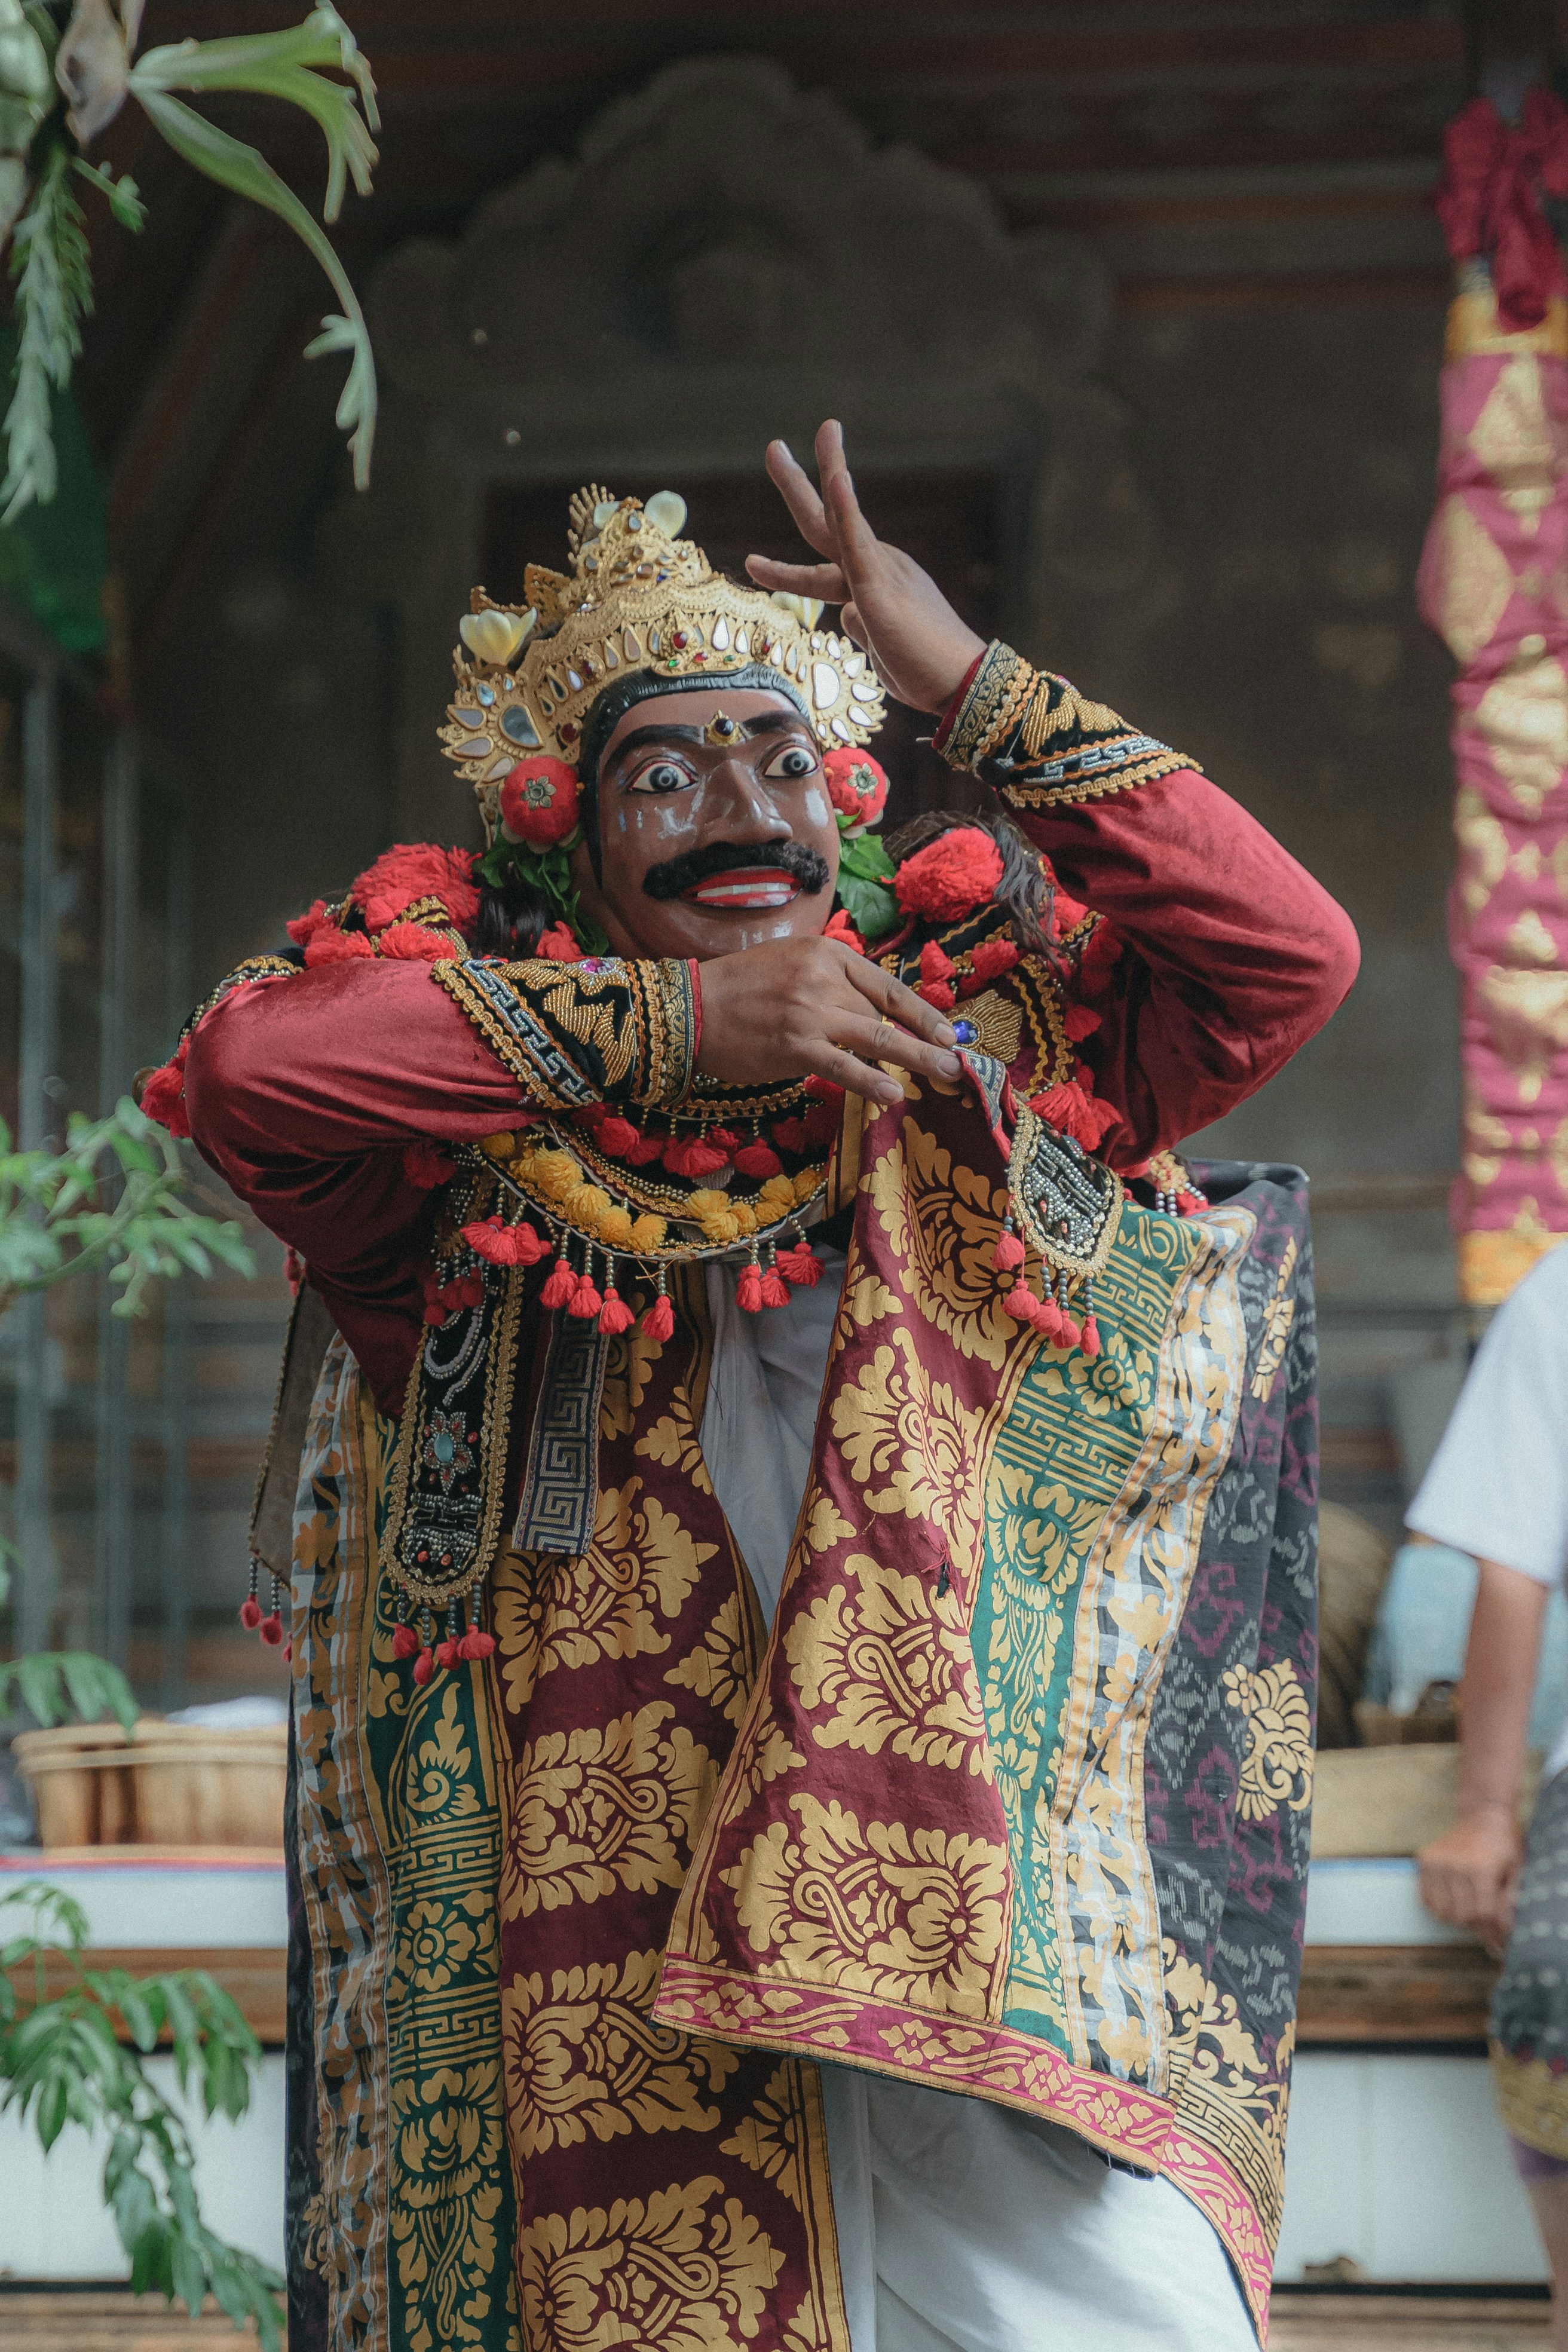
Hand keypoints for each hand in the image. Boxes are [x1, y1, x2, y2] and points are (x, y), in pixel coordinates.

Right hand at [695, 934, 959, 1106]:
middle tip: (953, 1064)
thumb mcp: (790, 966)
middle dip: (916, 1042)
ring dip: (916, 1059)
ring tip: (946, 1077)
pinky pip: (844, 1066)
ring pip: (875, 1037)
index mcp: (824, 953)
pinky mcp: (795, 1046)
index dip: (920, 1011)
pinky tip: (893, 1094)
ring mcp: (809, 1012)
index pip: (885, 984)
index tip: (946, 1032)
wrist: (689, 1009)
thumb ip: (830, 985)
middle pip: (879, 1015)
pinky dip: (871, 1081)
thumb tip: (872, 1019)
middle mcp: (821, 977)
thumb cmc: (738, 990)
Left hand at [745, 421, 985, 713]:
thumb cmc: (926, 670)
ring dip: (802, 485)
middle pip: (827, 518)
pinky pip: (857, 545)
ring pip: (832, 522)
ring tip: (775, 448)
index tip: (797, 490)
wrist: (962, 682)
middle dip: (798, 482)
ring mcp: (879, 572)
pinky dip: (845, 511)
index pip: (834, 543)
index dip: (811, 520)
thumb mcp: (881, 647)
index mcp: (878, 576)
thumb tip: (845, 614)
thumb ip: (860, 625)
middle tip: (774, 447)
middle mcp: (878, 565)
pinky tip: (837, 480)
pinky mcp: (880, 590)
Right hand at [1418, 1803, 1523, 1956]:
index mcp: (1481, 1868)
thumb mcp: (1517, 1870)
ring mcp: (1436, 1862)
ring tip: (1470, 1913)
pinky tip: (1453, 1903)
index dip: (1493, 1932)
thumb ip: (1509, 1902)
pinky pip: (1426, 1898)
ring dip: (1458, 1919)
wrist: (1483, 1814)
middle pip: (1462, 1916)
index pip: (1483, 1914)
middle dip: (1477, 1927)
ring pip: (1442, 1911)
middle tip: (1487, 1928)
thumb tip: (1502, 1932)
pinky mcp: (1424, 1860)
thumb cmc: (1503, 1843)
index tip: (1499, 1943)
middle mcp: (1455, 1865)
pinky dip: (1439, 1907)